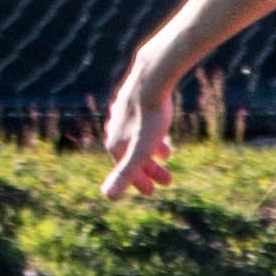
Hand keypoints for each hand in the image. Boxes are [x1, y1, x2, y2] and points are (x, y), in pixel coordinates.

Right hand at [99, 57, 179, 199]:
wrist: (151, 80)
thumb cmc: (149, 117)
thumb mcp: (140, 150)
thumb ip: (126, 172)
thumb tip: (107, 196)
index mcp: (115, 145)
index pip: (125, 171)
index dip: (139, 183)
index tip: (153, 192)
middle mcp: (115, 131)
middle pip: (132, 157)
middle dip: (150, 170)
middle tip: (168, 180)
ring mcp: (122, 116)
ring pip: (137, 140)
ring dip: (152, 152)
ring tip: (167, 156)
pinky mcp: (132, 102)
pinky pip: (140, 124)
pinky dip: (151, 133)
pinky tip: (160, 130)